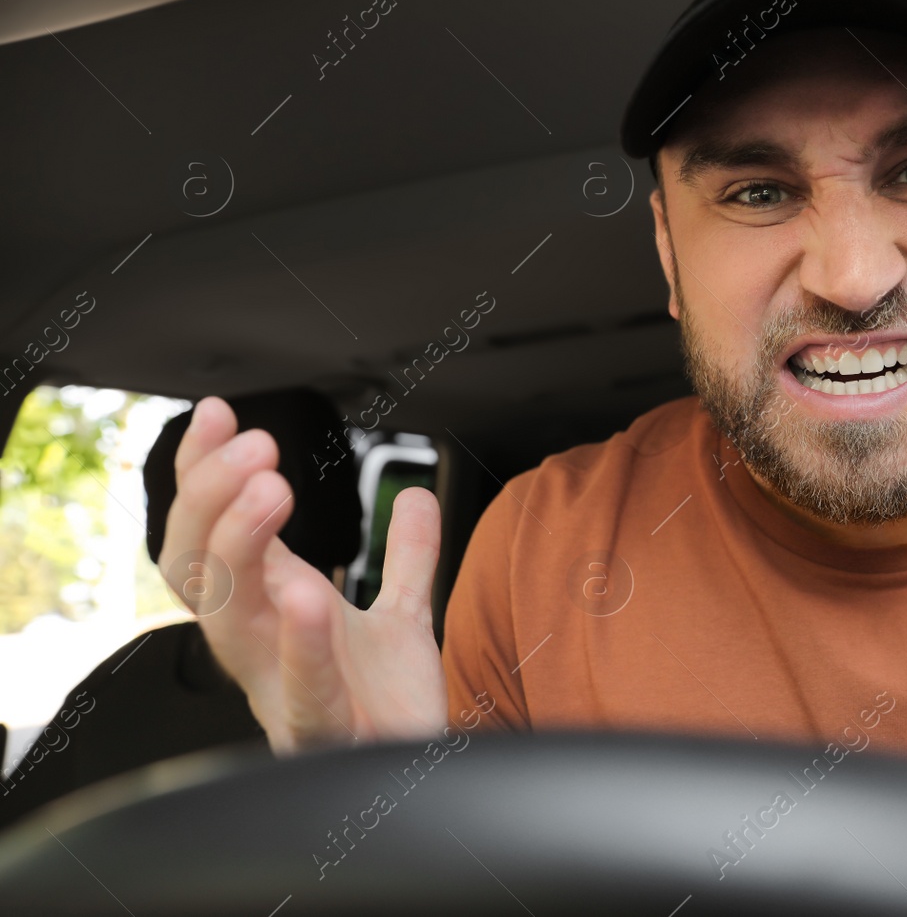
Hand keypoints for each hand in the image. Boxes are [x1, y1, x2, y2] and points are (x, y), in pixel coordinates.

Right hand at [158, 396, 447, 753]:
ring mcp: (283, 690)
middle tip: (256, 445)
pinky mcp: (327, 733)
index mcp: (267, 614)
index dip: (203, 476)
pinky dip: (302, 645)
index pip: (208, 535)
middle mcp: (259, 648)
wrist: (422, 781)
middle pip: (196, 568)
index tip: (221, 414)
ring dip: (241, 547)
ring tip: (270, 489)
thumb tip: (415, 496)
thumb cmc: (390, 708)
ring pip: (226, 620)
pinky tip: (308, 597)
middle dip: (212, 499)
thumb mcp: (400, 618)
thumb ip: (406, 559)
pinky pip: (301, 691)